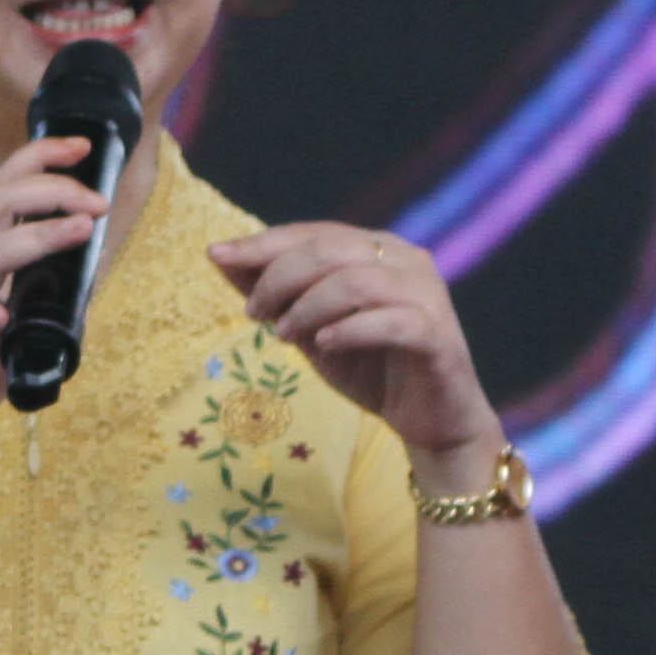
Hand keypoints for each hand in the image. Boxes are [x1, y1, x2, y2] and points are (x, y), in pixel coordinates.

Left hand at [210, 226, 500, 479]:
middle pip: (330, 249)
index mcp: (377, 249)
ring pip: (356, 281)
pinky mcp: (438, 335)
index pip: (314, 232)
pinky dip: (349, 330)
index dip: (263, 243)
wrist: (430, 422)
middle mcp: (406, 260)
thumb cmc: (369, 368)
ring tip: (283, 336)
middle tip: (253, 314)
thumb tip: (219, 255)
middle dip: (280, 277)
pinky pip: (390, 322)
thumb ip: (274, 293)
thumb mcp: (309, 329)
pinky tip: (324, 345)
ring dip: (308, 307)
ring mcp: (426, 295)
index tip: (217, 256)